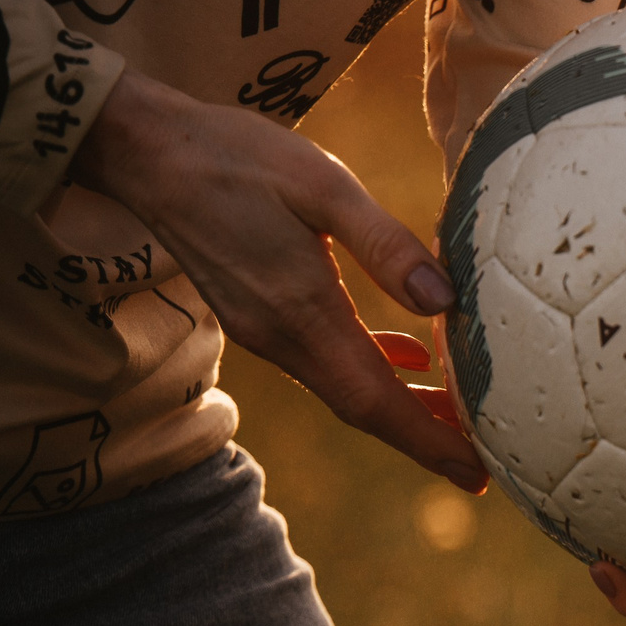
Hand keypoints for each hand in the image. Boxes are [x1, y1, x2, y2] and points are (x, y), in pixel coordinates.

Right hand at [72, 70, 485, 490]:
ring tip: (457, 419)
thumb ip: (385, 245)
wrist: (144, 150)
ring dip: (401, 408)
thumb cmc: (237, 157)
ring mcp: (264, 329)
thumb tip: (443, 300)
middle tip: (481, 469)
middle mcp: (281, 337)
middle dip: (424, 440)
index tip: (476, 476)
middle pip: (364, 409)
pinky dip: (371, 367)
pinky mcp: (256, 313)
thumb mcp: (323, 185)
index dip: (429, 441)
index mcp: (302, 313)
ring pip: (345, 387)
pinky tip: (408, 356)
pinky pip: (324, 358)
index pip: (376, 400)